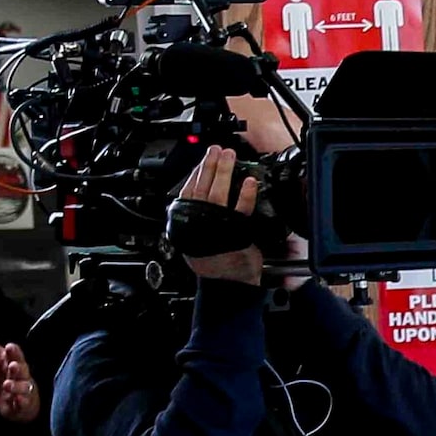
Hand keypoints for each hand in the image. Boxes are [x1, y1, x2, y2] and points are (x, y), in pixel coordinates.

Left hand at [0, 323, 38, 425]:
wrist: (12, 402)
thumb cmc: (2, 375)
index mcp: (13, 362)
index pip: (15, 355)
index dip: (13, 352)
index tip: (9, 347)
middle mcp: (21, 376)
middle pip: (22, 370)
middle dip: (18, 367)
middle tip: (13, 365)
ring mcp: (23, 391)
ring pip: (23, 388)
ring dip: (17, 386)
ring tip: (8, 384)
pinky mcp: (21, 406)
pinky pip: (23, 404)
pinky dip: (21, 402)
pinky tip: (17, 400)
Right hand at [177, 145, 266, 284]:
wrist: (226, 285)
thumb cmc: (215, 263)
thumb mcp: (197, 237)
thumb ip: (196, 216)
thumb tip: (202, 191)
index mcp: (186, 223)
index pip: (188, 191)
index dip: (196, 172)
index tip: (203, 158)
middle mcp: (198, 223)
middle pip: (201, 187)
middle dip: (209, 164)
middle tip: (217, 150)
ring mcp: (215, 227)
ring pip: (217, 193)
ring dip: (223, 171)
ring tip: (229, 156)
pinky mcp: (235, 233)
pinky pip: (240, 210)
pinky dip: (245, 194)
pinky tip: (248, 181)